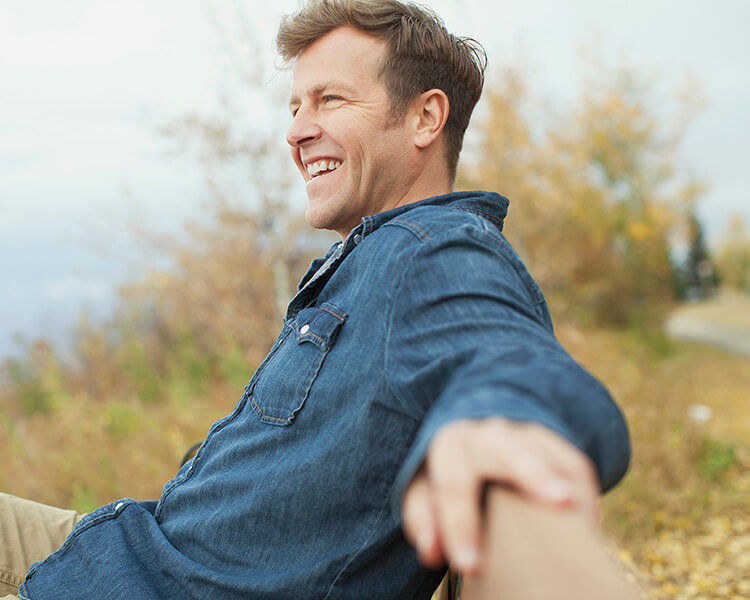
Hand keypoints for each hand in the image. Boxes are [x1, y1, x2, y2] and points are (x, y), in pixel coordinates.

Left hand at [401, 418, 599, 573]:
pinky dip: (585, 492)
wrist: (473, 440)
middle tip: (560, 502)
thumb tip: (433, 551)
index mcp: (451, 445)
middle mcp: (489, 434)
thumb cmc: (448, 478)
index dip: (460, 525)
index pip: (455, 484)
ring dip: (569, 483)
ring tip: (584, 521)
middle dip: (535, 475)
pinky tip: (587, 525)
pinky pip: (575, 463)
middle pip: (511, 451)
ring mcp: (525, 435)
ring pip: (551, 455)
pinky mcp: (554, 444)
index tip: (470, 564)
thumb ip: (423, 520)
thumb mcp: (425, 493)